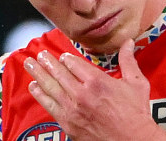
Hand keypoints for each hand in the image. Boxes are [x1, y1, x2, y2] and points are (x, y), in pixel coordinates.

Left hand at [23, 39, 165, 140]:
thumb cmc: (135, 113)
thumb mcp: (136, 84)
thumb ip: (128, 61)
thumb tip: (128, 42)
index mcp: (97, 81)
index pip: (74, 64)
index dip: (66, 58)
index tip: (63, 56)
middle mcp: (81, 94)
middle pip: (58, 73)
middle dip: (47, 62)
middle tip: (39, 55)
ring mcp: (73, 109)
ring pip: (50, 87)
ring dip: (38, 74)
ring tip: (29, 65)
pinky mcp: (68, 123)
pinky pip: (49, 106)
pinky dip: (40, 95)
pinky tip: (33, 87)